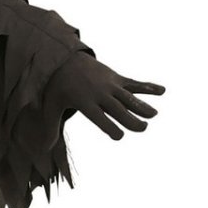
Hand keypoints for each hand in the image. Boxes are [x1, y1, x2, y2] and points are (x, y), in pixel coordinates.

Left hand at [45, 52, 164, 140]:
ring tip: (153, 115)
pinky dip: (148, 87)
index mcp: (84, 102)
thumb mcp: (51, 106)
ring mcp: (109, 85)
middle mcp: (99, 93)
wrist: (63, 58)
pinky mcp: (116, 78)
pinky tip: (162, 90)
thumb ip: (51, 127)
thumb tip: (44, 149)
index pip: (99, 117)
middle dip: (130, 119)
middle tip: (142, 129)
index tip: (119, 136)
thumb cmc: (57, 87)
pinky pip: (134, 84)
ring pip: (128, 97)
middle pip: (117, 109)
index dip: (109, 126)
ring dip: (142, 105)